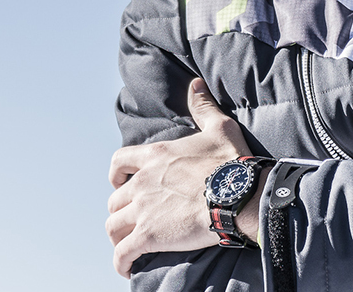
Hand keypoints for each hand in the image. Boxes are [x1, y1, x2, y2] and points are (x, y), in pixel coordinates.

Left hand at [106, 78, 254, 277]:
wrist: (238, 194)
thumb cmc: (231, 161)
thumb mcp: (218, 127)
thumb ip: (203, 106)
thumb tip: (196, 83)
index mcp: (156, 156)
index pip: (118, 162)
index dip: (116, 174)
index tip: (122, 182)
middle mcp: (143, 181)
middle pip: (114, 199)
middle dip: (121, 209)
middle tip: (133, 217)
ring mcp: (144, 209)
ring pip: (113, 226)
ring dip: (118, 235)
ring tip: (128, 243)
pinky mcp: (149, 235)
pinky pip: (122, 254)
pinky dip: (121, 263)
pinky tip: (127, 269)